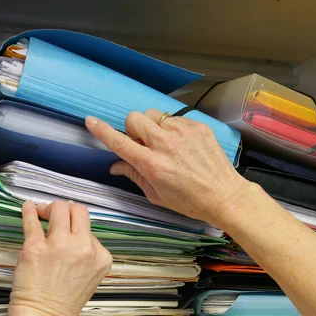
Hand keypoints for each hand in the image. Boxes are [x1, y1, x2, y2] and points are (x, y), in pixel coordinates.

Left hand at [9, 200, 111, 315]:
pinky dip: (29, 210)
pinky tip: (28, 207)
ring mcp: (59, 246)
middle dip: (65, 208)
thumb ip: (86, 253)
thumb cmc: (63, 304)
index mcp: (100, 257)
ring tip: (41, 213)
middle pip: (78, 210)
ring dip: (48, 208)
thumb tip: (71, 227)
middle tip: (53, 216)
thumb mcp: (90, 277)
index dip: (75, 226)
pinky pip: (32, 219)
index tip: (65, 229)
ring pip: (58, 209)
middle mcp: (83, 248)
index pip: (90, 227)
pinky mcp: (35, 247)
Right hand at [85, 110, 250, 225]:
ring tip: (162, 142)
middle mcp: (165, 144)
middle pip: (134, 118)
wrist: (224, 195)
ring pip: (153, 115)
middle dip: (132, 129)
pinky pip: (173, 118)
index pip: (119, 142)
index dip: (102, 131)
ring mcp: (182, 132)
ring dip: (151, 126)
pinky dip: (170, 128)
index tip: (91, 121)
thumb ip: (134, 174)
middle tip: (142, 144)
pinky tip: (181, 144)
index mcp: (152, 164)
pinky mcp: (197, 126)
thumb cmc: (188, 200)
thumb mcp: (156, 194)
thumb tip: (115, 165)